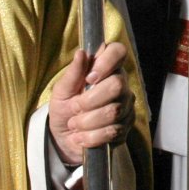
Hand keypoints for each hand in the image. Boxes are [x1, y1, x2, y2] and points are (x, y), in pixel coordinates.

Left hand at [50, 43, 134, 165]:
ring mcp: (126, 106)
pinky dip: (91, 137)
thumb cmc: (65, 108)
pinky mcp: (125, 128)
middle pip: (117, 85)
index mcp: (106, 68)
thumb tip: (81, 53)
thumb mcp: (62, 91)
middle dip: (90, 100)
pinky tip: (81, 137)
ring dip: (87, 122)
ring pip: (114, 111)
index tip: (89, 78)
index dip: (106, 62)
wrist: (65, 138)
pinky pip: (112, 131)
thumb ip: (73, 73)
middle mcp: (121, 84)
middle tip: (75, 108)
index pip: (118, 51)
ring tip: (74, 124)